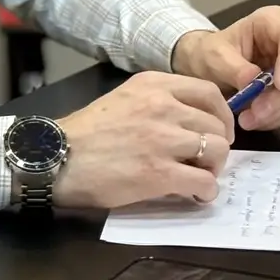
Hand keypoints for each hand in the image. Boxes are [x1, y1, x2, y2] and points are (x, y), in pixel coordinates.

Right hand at [52, 72, 234, 209]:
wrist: (57, 157)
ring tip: (199, 176)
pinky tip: (194, 195)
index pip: (209, 92)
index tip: (218, 130)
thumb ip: (157, 104)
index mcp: (153, 85)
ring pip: (217, 151)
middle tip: (205, 160)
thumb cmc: (87, 132)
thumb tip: (189, 124)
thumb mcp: (123, 100)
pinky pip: (205, 181)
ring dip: (214, 167)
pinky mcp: (160, 172)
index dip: (221, 114)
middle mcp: (162, 106)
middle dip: (218, 145)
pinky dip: (206, 191)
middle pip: (216, 124)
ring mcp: (163, 139)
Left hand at [173, 6, 279, 130]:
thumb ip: (233, 67)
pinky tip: (257, 120)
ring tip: (249, 119)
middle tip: (258, 112)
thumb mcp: (214, 56)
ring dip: (279, 109)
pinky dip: (278, 116)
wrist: (205, 67)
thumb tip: (253, 80)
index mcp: (272, 21)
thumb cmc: (210, 53)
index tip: (279, 85)